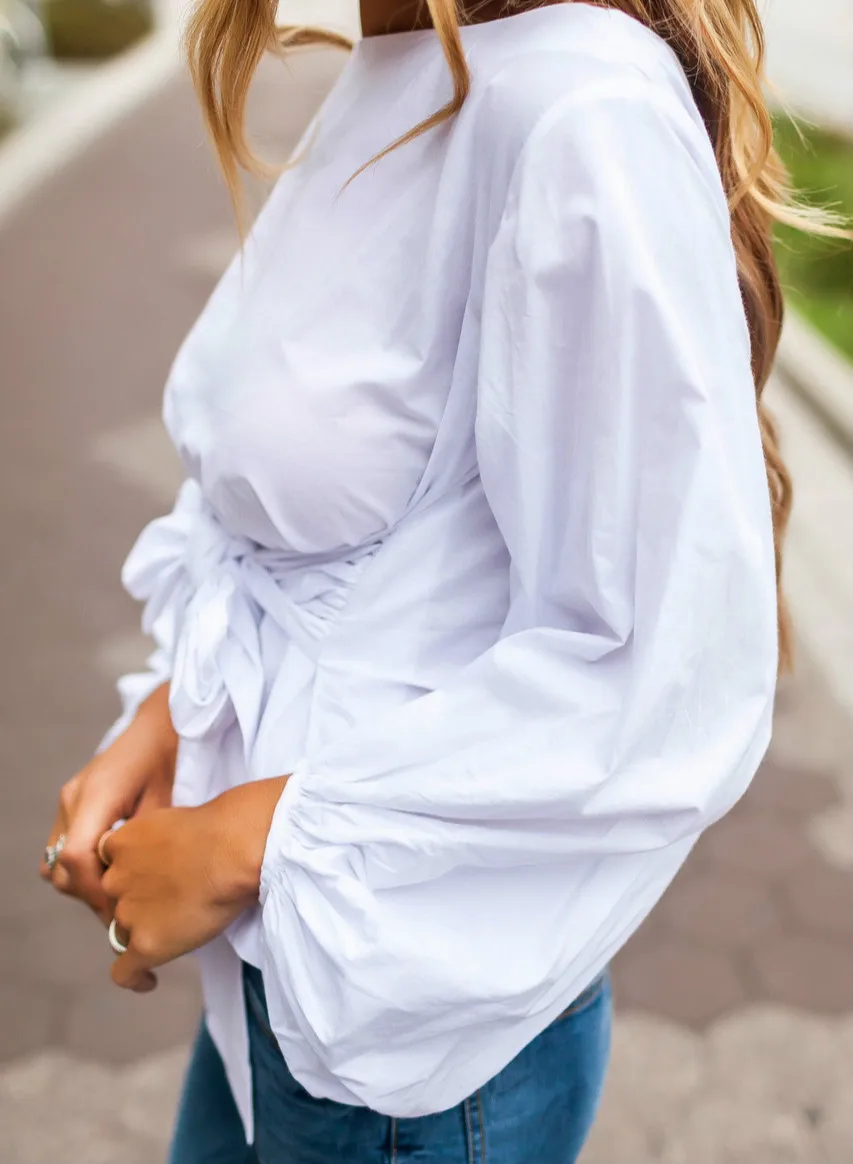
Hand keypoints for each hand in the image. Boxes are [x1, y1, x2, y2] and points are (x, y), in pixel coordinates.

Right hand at [41, 684, 177, 922]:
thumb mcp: (166, 802)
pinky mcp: (70, 805)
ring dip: (82, 883)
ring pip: (54, 863)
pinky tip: (112, 872)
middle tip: (124, 914)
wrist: (161, 725)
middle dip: (90, 894)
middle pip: (60, 867)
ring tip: (119, 895)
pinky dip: (80, 867)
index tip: (121, 913)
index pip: (76, 856)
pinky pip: (61, 848)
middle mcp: (72, 798)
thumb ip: (144, 843)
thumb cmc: (171, 759)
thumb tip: (139, 888)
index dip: (95, 890)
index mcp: (95, 794)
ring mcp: (67, 801)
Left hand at [102, 776, 286, 991]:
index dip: (131, 873)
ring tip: (174, 932)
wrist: (233, 850)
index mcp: (121, 843)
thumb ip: (159, 838)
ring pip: (123, 931)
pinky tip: (148, 981)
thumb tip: (174, 852)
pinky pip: (124, 972)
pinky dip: (135, 978)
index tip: (146, 879)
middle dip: (136, 901)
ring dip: (143, 932)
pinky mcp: (145, 944)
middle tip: (170, 901)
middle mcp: (115, 879)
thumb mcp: (173, 818)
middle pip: (115, 898)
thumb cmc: (220, 827)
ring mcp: (128, 913)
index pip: (112, 864)